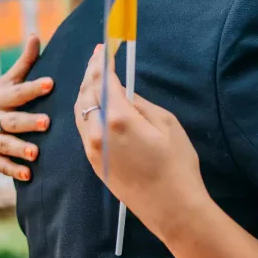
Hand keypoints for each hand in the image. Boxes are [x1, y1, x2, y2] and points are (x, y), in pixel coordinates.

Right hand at [0, 35, 51, 180]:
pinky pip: (1, 166)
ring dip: (20, 149)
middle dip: (29, 122)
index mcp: (0, 98)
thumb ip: (25, 62)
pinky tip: (28, 174)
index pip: (19, 93)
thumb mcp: (8, 81)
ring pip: (5, 145)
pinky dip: (14, 171)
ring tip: (36, 153)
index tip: (51, 82)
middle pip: (12, 121)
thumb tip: (36, 35)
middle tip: (47, 122)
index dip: (34, 88)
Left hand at [74, 45, 209, 239]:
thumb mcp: (168, 125)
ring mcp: (93, 150)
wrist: (172, 209)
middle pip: (87, 93)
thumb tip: (126, 96)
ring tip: (94, 77)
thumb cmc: (177, 166)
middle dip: (91, 72)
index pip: (103, 81)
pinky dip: (85, 110)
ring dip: (85, 91)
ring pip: (80, 111)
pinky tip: (94, 105)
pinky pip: (83, 128)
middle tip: (97, 57)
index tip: (103, 48)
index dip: (102, 62)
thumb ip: (141, 104)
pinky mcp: (94, 162)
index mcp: (118, 119)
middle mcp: (98, 133)